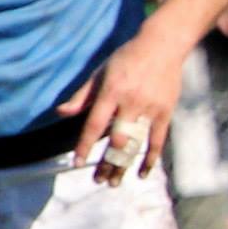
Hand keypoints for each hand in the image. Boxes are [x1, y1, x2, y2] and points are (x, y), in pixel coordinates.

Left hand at [57, 24, 189, 183]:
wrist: (162, 46)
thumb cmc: (127, 58)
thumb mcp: (101, 72)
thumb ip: (82, 95)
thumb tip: (61, 113)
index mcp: (111, 92)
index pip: (95, 124)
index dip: (85, 145)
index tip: (77, 162)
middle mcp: (130, 103)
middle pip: (117, 141)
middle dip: (106, 163)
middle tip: (98, 180)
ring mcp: (150, 109)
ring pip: (136, 145)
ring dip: (124, 166)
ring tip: (115, 182)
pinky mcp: (166, 112)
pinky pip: (158, 141)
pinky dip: (151, 159)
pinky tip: (143, 173)